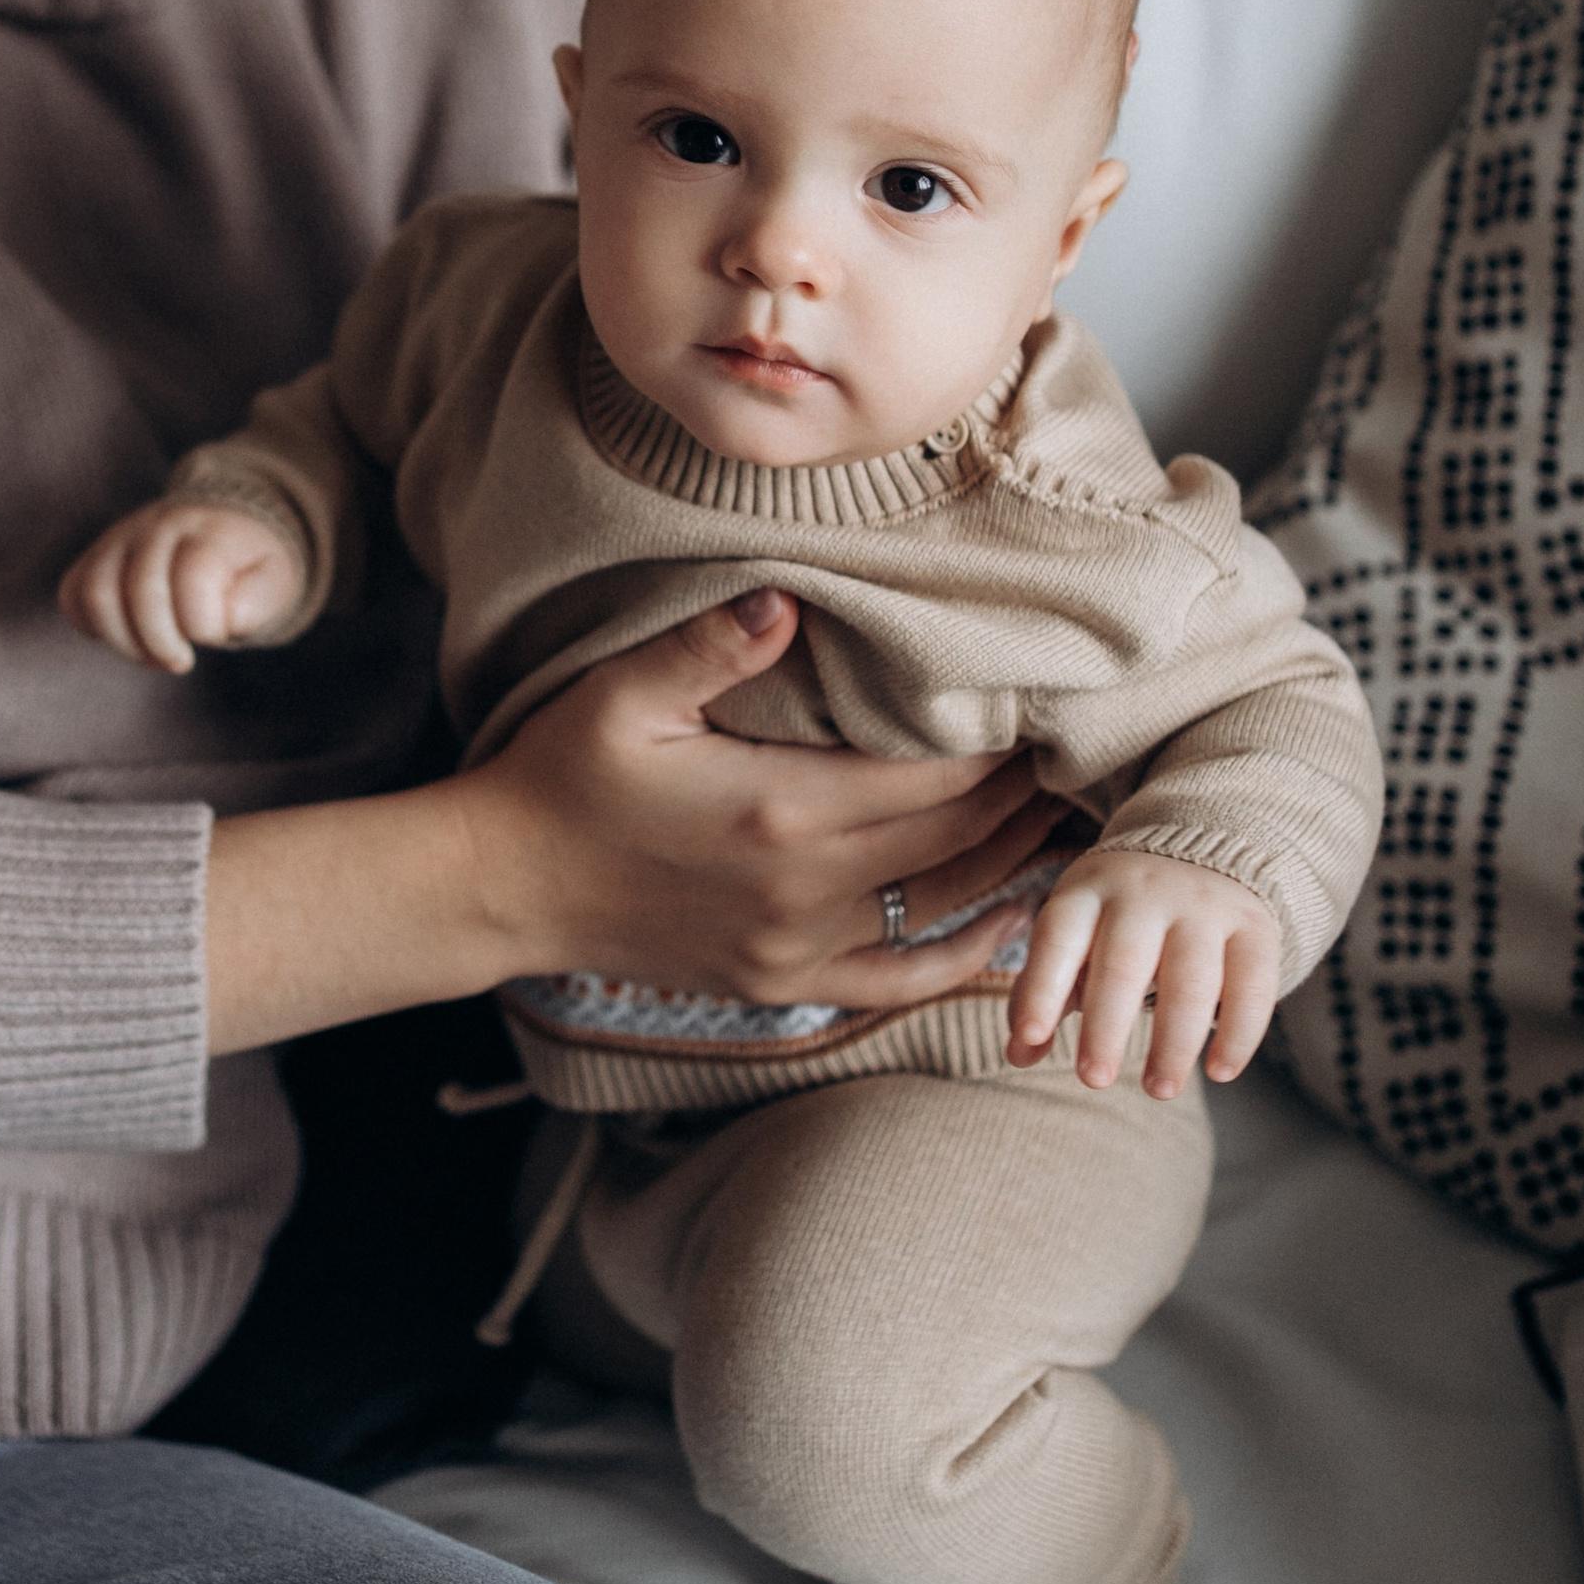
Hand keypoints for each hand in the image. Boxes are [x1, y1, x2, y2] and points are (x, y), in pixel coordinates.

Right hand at [59, 498, 303, 672]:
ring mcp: (121, 537)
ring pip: (96, 594)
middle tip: (180, 661)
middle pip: (140, 590)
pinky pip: (72, 594)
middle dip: (161, 644)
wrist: (221, 529)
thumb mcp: (275, 582)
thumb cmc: (248, 567)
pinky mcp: (95, 555)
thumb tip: (224, 618)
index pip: (194, 579)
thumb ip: (257, 601)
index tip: (218, 634)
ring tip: (152, 653)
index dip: (205, 625)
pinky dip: (93, 627)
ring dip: (124, 641)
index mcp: (211, 530)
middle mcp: (160, 525)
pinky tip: (128, 635)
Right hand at [459, 588, 1060, 1009]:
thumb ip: (712, 646)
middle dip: (1026, 792)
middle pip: (959, 836)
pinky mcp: (784, 984)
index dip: (1003, 740)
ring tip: (1067, 816)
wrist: (508, 886)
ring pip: (947, 907)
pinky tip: (1012, 925)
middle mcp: (806, 888)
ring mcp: (799, 947)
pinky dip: (969, 959)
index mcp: (781, 808)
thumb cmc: (562, 775)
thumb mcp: (622, 694)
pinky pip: (902, 981)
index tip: (1045, 698)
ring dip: (1017, 861)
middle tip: (1075, 746)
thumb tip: (789, 599)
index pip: (935, 772)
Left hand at [1005, 851, 1281, 1095]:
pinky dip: (1237, 1034)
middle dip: (1105, 1027)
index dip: (1040, 988)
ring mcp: (1204, 906)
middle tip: (1092, 1081)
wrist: (1204, 847)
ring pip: (1190, 980)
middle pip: (1123, 963)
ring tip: (1158, 1091)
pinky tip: (1219, 1073)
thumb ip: (1043, 993)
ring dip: (1174, 1043)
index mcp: (1087, 891)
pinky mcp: (1255, 926)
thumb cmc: (1119, 916)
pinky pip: (1251, 985)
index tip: (1030, 1040)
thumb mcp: (1075, 935)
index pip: (1056, 938)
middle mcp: (1144, 892)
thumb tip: (1018, 1055)